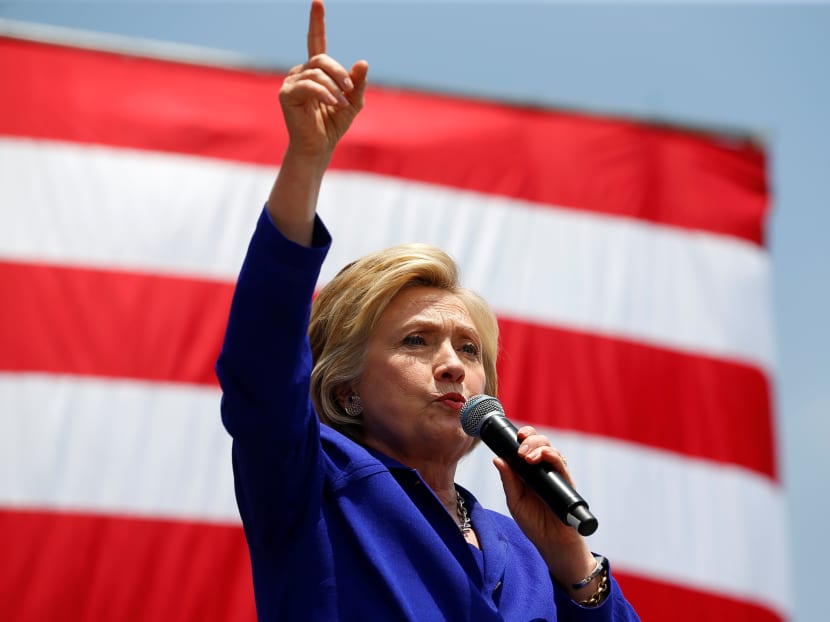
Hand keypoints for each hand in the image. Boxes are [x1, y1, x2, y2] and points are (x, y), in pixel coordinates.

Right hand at [279, 0, 368, 158]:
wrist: (319, 146)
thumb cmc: (334, 124)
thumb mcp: (353, 101)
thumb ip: (358, 82)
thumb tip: (363, 62)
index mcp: (316, 71)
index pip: (316, 41)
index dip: (316, 22)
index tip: (318, 1)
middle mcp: (302, 72)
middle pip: (321, 58)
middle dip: (339, 72)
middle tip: (350, 90)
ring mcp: (292, 82)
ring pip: (316, 71)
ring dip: (334, 86)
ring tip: (342, 103)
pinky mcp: (286, 94)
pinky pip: (308, 84)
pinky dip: (324, 92)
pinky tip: (333, 103)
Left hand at [493, 426, 596, 593]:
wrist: (552, 543)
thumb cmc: (533, 523)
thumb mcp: (515, 501)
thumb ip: (508, 480)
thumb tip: (497, 459)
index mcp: (528, 471)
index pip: (527, 445)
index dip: (522, 436)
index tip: (514, 435)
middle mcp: (543, 469)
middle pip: (539, 442)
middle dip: (529, 439)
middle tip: (520, 450)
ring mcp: (555, 474)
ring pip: (550, 448)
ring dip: (538, 446)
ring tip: (526, 456)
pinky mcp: (565, 482)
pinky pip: (561, 463)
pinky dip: (551, 455)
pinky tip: (541, 457)